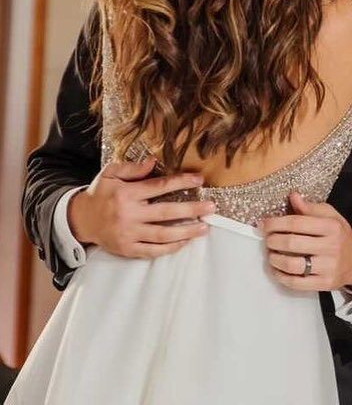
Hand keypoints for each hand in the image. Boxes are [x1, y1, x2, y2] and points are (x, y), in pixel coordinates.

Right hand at [68, 156, 214, 258]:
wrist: (80, 220)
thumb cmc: (101, 194)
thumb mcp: (111, 174)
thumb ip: (133, 168)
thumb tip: (153, 161)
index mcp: (126, 194)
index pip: (159, 187)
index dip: (181, 182)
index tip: (199, 180)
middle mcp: (128, 215)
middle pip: (166, 213)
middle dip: (191, 210)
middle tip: (211, 207)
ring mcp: (128, 234)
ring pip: (162, 235)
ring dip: (186, 232)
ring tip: (204, 227)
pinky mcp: (127, 249)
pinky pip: (152, 251)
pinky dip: (170, 248)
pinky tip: (185, 242)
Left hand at [260, 192, 351, 291]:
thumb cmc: (340, 236)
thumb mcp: (331, 216)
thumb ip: (310, 207)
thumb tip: (293, 197)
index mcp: (331, 226)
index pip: (297, 223)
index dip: (276, 223)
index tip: (264, 224)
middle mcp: (331, 246)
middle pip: (292, 244)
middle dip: (273, 241)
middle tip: (267, 239)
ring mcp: (328, 267)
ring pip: (292, 265)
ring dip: (274, 259)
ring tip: (271, 254)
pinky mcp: (324, 283)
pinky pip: (296, 283)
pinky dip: (281, 277)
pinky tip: (277, 270)